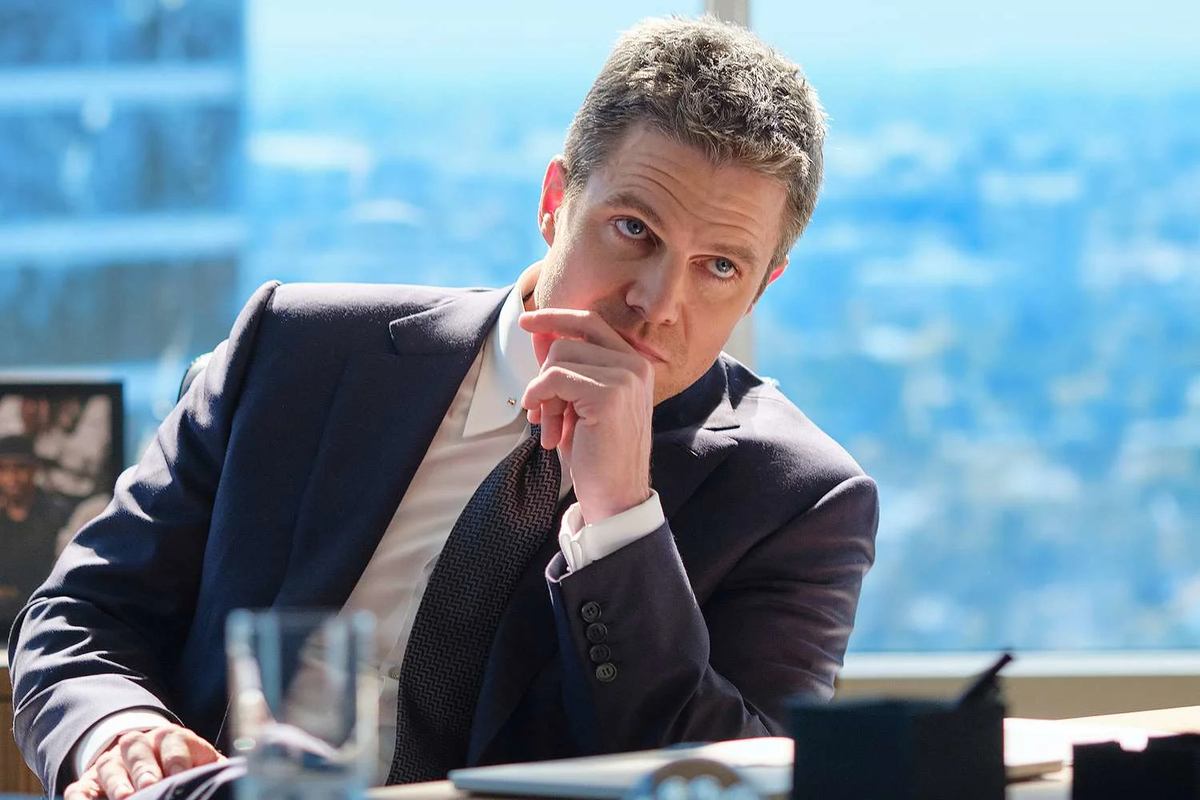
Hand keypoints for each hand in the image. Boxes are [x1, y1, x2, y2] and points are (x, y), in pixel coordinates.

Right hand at [64, 725, 224, 799]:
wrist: (148, 755)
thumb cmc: (183, 765)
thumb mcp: (201, 761)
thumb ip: (214, 767)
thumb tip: (235, 776)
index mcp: (171, 737)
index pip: (173, 743)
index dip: (176, 760)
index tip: (179, 776)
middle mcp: (139, 744)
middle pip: (139, 751)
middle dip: (145, 769)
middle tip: (150, 785)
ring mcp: (112, 761)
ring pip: (110, 766)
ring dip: (116, 782)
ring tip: (125, 798)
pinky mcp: (89, 781)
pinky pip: (80, 788)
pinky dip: (80, 797)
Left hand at [519, 308, 653, 523]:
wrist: (616, 496)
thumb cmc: (597, 454)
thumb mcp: (575, 403)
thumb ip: (563, 366)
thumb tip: (539, 332)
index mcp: (634, 364)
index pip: (589, 321)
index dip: (554, 317)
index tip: (525, 322)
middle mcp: (635, 364)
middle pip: (566, 341)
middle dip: (544, 377)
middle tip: (544, 414)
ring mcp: (625, 377)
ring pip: (558, 359)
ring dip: (543, 395)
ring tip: (552, 428)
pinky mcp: (609, 394)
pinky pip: (554, 379)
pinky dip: (539, 399)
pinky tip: (549, 430)